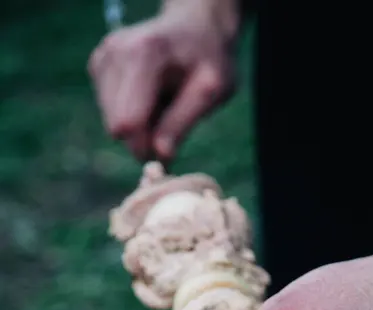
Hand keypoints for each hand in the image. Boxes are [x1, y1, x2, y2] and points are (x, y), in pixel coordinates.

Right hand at [88, 3, 237, 160]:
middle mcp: (115, 52)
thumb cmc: (208, 58)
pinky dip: (132, 113)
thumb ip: (183, 123)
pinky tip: (150, 96)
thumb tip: (160, 155)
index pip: (128, 122)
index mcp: (144, 54)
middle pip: (117, 126)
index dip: (147, 146)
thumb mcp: (212, 90)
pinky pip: (110, 112)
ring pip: (112, 123)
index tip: (169, 149)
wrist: (194, 28)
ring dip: (140, 125)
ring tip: (163, 102)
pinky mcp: (98, 66)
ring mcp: (102, 58)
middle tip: (172, 122)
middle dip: (143, 137)